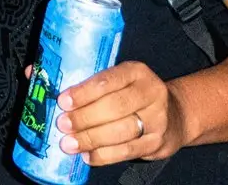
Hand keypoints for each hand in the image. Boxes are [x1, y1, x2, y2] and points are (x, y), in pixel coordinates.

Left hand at [55, 60, 191, 165]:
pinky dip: (104, 155)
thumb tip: (52, 90)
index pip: (108, 80)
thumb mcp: (120, 81)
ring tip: (70, 143)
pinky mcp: (158, 142)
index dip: (83, 92)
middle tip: (63, 125)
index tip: (63, 102)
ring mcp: (158, 119)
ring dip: (91, 138)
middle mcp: (151, 92)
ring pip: (121, 130)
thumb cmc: (134, 96)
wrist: (175, 114)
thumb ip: (93, 86)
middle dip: (84, 118)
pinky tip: (88, 155)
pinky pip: (127, 150)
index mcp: (137, 72)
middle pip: (114, 106)